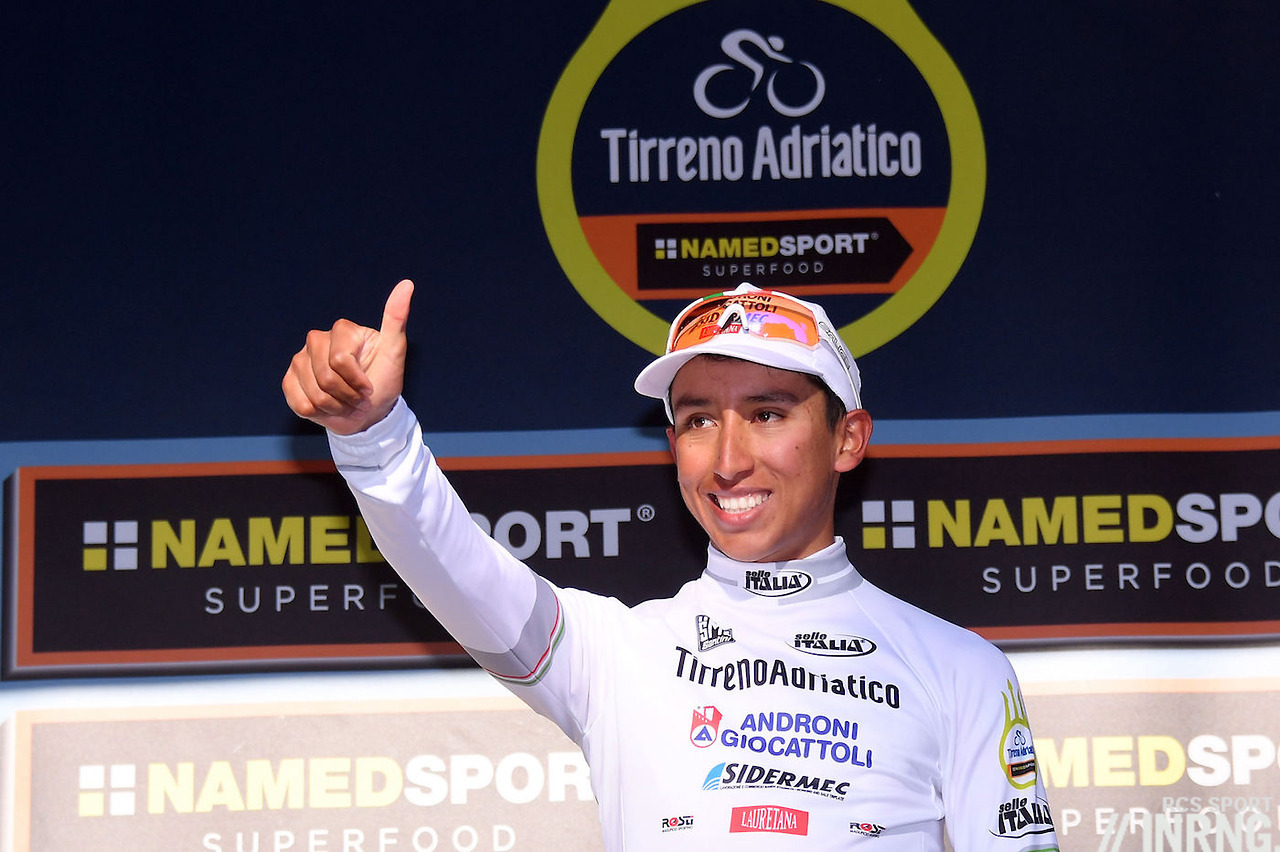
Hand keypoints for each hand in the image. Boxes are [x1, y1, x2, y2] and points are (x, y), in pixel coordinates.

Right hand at [282, 279, 413, 434]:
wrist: (368, 412)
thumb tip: (407, 284)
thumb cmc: (383, 380)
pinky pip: (300, 403)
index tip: (370, 388)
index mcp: (342, 329)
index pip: (340, 361)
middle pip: (326, 379)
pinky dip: (319, 414)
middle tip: (360, 400)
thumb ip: (396, 319)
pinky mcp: (289, 380)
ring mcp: (300, 359)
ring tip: (347, 404)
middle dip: (348, 397)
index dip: (358, 382)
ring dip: (336, 408)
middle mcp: (317, 339)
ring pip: (314, 394)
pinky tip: (330, 408)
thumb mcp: (395, 353)